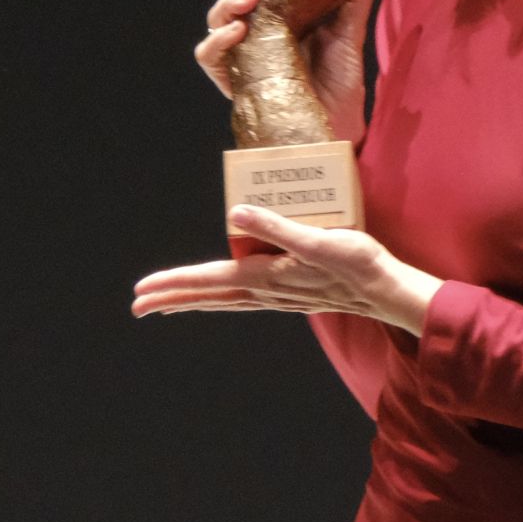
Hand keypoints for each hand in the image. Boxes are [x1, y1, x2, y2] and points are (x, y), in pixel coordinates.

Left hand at [131, 204, 440, 335]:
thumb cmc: (356, 263)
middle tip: (136, 306)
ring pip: (221, 300)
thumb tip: (238, 215)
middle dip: (170, 299)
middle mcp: (263, 291)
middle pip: (207, 296)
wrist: (386, 291)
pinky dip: (218, 298)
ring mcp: (274, 295)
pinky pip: (240, 299)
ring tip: (164, 305)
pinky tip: (218, 297)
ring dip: (191, 301)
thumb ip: (276, 226)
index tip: (142, 291)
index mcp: (264, 277)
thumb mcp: (318, 239)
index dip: (173, 283)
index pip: (208, 281)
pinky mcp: (287, 292)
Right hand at [190, 0, 374, 142]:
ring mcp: (242, 53)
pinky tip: (235, 32)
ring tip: (247, 1)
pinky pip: (210, 55)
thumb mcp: (349, 32)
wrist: (339, 128)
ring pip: (215, 18)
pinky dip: (216, 40)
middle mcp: (255, 29)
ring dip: (225, 3)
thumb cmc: (341, 82)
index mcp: (277, 12)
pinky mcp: (234, 78)